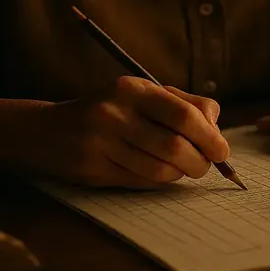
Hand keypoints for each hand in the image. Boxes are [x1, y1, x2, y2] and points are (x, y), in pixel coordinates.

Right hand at [32, 76, 229, 188]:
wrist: (47, 131)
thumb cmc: (109, 110)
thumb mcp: (141, 94)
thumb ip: (183, 103)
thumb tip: (216, 126)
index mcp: (132, 89)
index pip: (183, 114)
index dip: (210, 136)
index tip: (222, 150)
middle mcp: (115, 113)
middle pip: (175, 146)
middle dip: (199, 161)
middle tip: (205, 165)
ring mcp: (101, 142)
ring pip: (160, 169)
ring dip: (180, 174)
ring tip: (181, 168)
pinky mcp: (93, 169)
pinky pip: (141, 182)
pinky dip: (159, 181)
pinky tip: (158, 173)